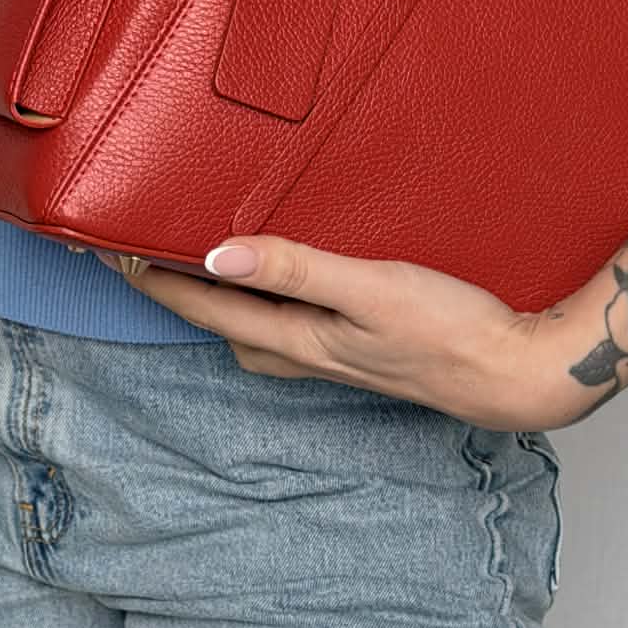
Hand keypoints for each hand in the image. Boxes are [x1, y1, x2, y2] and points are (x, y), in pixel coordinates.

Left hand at [91, 236, 599, 432]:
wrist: (519, 375)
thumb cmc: (453, 332)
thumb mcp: (371, 289)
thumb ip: (298, 268)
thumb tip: (218, 255)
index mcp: (303, 339)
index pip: (208, 304)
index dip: (155, 278)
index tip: (108, 252)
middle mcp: (313, 354)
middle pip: (226, 325)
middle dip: (180, 294)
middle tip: (145, 258)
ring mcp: (342, 357)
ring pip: (261, 334)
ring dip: (227, 303)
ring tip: (209, 267)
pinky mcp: (369, 350)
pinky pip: (299, 330)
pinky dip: (276, 307)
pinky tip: (297, 287)